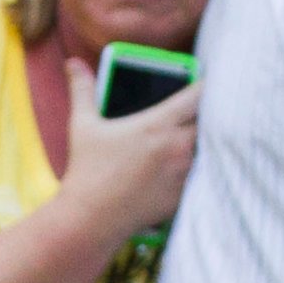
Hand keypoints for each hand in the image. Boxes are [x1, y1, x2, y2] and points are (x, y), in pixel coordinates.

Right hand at [54, 57, 198, 240]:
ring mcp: (184, 171)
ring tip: (198, 138)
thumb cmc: (87, 170)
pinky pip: (202, 174)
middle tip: (199, 113)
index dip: (206, 85)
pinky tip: (186, 166)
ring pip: (209, 147)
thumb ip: (83, 90)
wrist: (90, 219)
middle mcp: (177, 145)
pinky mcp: (184, 193)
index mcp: (157, 123)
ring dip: (204, 141)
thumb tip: (72, 63)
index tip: (206, 82)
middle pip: (211, 119)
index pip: (199, 94)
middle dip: (207, 114)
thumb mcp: (83, 125)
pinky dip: (198, 168)